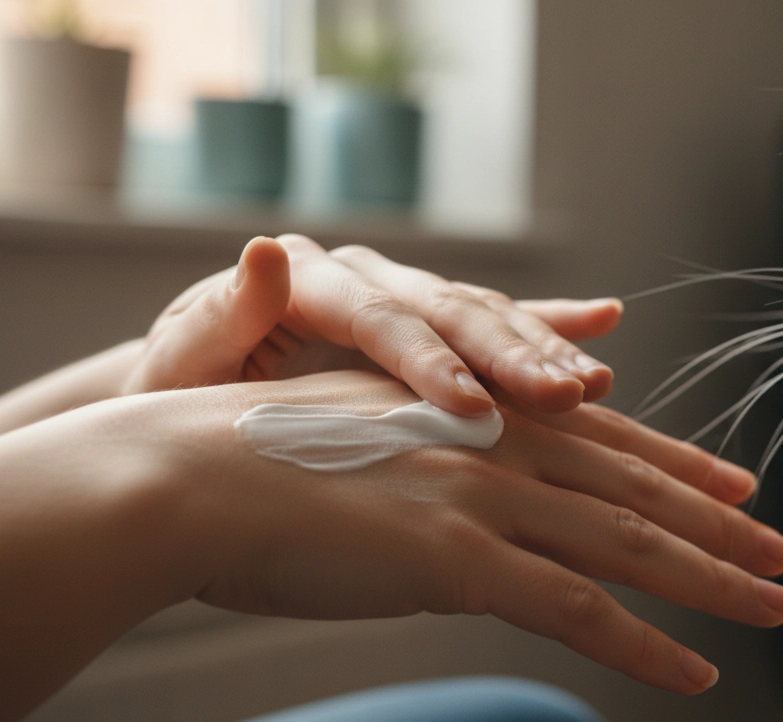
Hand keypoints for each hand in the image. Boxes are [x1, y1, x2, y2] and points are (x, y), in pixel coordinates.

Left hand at [122, 236, 621, 415]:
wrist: (188, 402)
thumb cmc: (178, 394)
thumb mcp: (179, 363)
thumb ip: (221, 312)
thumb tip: (267, 249)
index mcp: (307, 282)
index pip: (379, 319)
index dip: (430, 364)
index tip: (474, 411)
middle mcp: (363, 277)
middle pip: (447, 311)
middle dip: (511, 357)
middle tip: (567, 398)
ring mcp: (398, 298)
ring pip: (481, 317)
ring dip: (543, 351)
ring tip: (597, 384)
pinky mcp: (423, 327)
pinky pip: (494, 321)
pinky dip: (549, 324)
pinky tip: (604, 323)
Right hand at [149, 370, 782, 694]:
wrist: (185, 473)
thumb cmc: (253, 461)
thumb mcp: (360, 441)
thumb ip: (425, 458)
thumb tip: (453, 488)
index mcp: (474, 413)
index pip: (601, 441)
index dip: (674, 466)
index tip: (732, 487)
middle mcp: (494, 444)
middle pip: (633, 488)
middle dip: (716, 522)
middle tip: (780, 550)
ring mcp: (482, 498)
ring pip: (626, 542)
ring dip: (711, 578)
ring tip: (774, 604)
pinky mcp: (457, 559)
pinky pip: (576, 608)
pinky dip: (645, 644)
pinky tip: (697, 670)